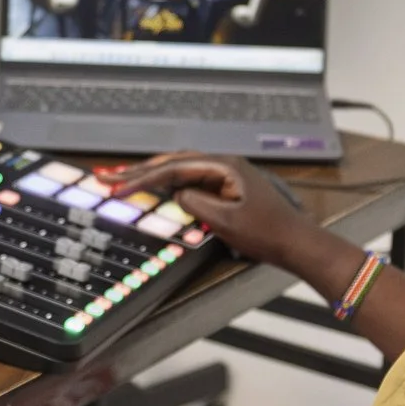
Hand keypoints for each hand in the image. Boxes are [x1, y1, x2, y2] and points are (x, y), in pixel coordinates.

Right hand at [99, 152, 313, 266]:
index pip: (174, 168)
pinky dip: (170, 183)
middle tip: (107, 176)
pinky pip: (192, 180)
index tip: (118, 186)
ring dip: (152, 175)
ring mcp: (226, 174)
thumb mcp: (226, 221)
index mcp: (224, 166)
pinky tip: (156, 186)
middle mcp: (224, 164)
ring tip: (123, 178)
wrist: (297, 242)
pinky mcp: (227, 187)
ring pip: (181, 169)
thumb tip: (177, 194)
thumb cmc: (267, 233)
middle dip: (140, 170)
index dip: (143, 178)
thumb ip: (195, 204)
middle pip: (174, 162)